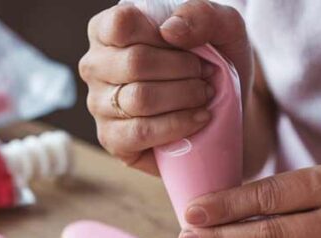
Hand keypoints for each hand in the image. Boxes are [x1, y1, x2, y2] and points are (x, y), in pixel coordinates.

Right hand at [80, 0, 251, 174]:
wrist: (225, 110)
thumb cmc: (212, 62)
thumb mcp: (221, 27)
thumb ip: (201, 15)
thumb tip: (170, 30)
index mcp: (108, 30)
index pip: (122, 23)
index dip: (161, 36)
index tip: (189, 46)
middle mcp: (96, 66)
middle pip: (135, 62)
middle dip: (182, 69)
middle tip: (205, 75)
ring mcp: (99, 105)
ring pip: (140, 98)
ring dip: (184, 96)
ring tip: (205, 95)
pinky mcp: (112, 139)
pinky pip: (141, 132)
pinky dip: (178, 125)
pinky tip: (199, 118)